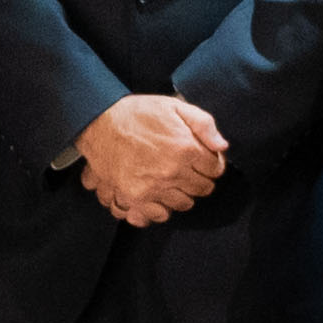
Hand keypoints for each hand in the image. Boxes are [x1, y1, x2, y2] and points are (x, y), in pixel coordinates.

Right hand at [77, 94, 229, 226]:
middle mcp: (172, 171)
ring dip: (182, 195)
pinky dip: (161, 210)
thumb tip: (222, 146)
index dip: (212, 164)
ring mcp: (153, 187)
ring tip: (173, 183)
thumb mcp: (175, 107)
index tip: (204, 162)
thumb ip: (204, 124)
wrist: (100, 122)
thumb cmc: (137, 113)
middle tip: (189, 172)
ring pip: (183, 204)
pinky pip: (158, 215)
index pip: (215, 169)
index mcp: (185, 148)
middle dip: (200, 180)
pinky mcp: (134, 197)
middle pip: (202, 189)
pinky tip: (159, 198)